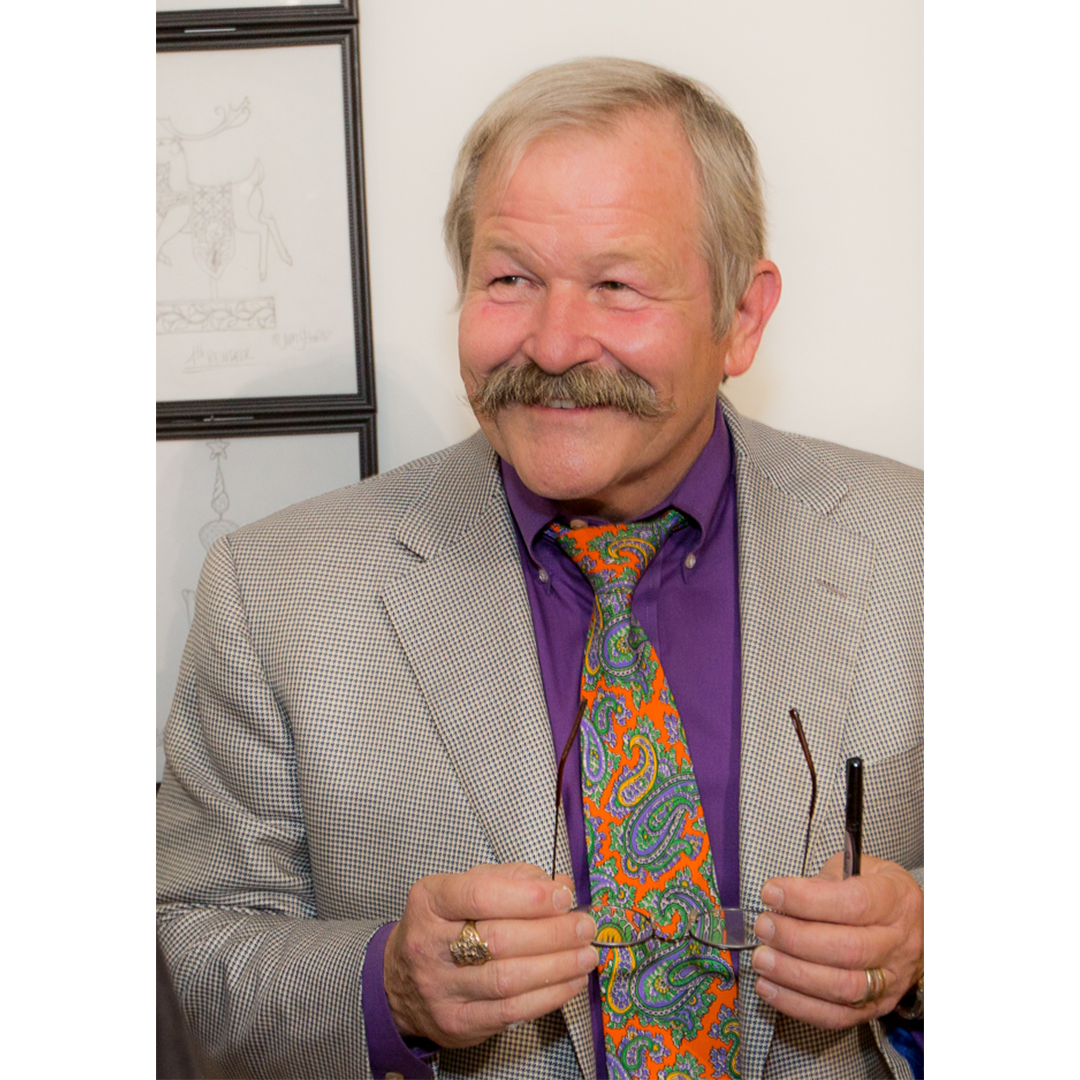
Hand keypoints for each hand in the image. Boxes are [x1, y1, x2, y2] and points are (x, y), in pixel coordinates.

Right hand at [383, 863, 597, 1047]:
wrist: (400, 980)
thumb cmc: (445, 925)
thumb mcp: (465, 886)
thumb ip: (512, 879)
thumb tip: (560, 886)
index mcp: (431, 901)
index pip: (480, 895)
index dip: (528, 897)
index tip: (563, 897)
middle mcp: (429, 944)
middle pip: (499, 939)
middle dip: (553, 933)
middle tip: (585, 926)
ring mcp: (440, 988)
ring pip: (507, 979)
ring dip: (557, 967)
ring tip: (586, 954)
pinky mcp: (456, 1023)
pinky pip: (510, 1013)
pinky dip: (548, 997)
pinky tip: (571, 981)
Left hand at [750, 853, 922, 1029]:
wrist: (922, 931)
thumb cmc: (881, 893)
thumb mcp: (863, 868)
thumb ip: (828, 879)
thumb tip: (786, 896)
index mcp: (895, 901)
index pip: (853, 903)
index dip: (807, 899)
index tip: (772, 892)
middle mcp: (898, 943)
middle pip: (847, 948)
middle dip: (796, 938)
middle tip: (764, 926)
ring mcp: (891, 980)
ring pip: (842, 986)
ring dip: (793, 975)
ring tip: (761, 958)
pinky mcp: (876, 1008)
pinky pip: (837, 1016)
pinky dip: (798, 1005)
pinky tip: (769, 988)